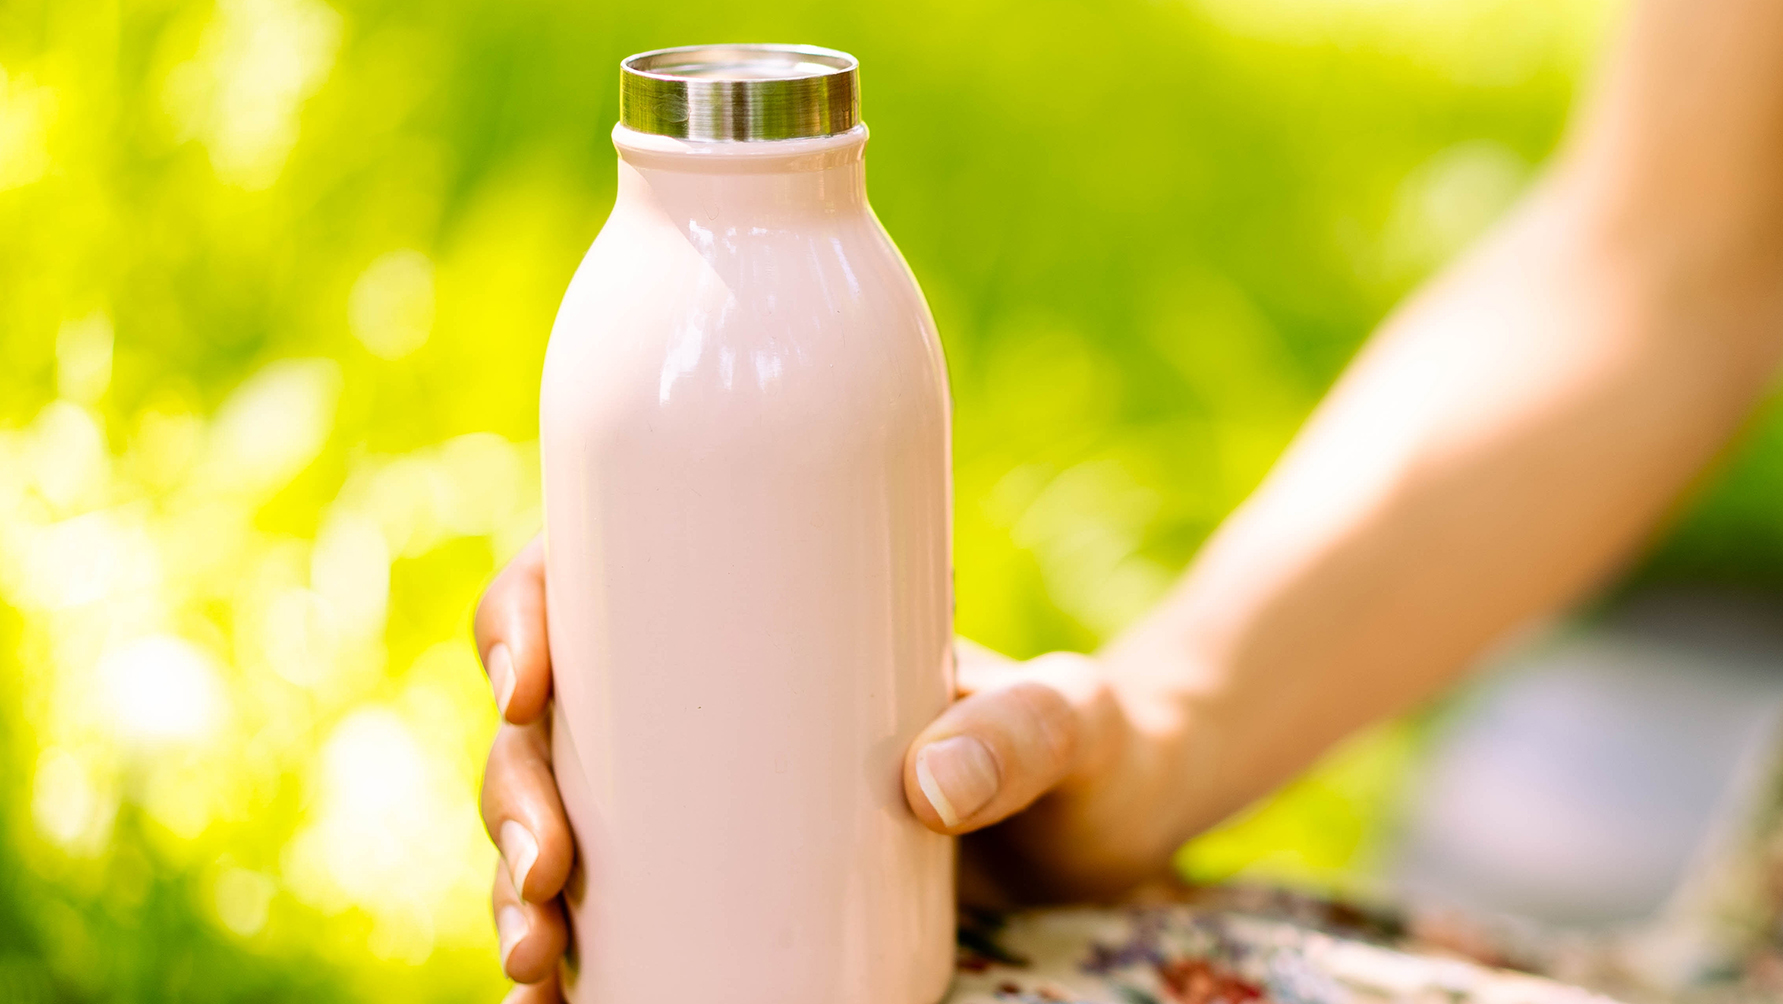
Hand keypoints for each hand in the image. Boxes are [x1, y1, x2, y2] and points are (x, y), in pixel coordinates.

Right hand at [474, 538, 1183, 1000]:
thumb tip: (928, 785)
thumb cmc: (1088, 744)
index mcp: (764, 613)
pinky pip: (614, 910)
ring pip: (561, 822)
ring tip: (537, 964)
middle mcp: (714, 700)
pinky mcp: (734, 885)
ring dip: (514, 890)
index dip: (524, 617)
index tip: (527, 684)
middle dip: (511, 796)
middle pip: (552, 723)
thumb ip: (1027, 730)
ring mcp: (715, 797)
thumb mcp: (1069, 718)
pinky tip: (548, 1001)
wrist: (1115, 831)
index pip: (603, 580)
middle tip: (543, 873)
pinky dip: (565, 954)